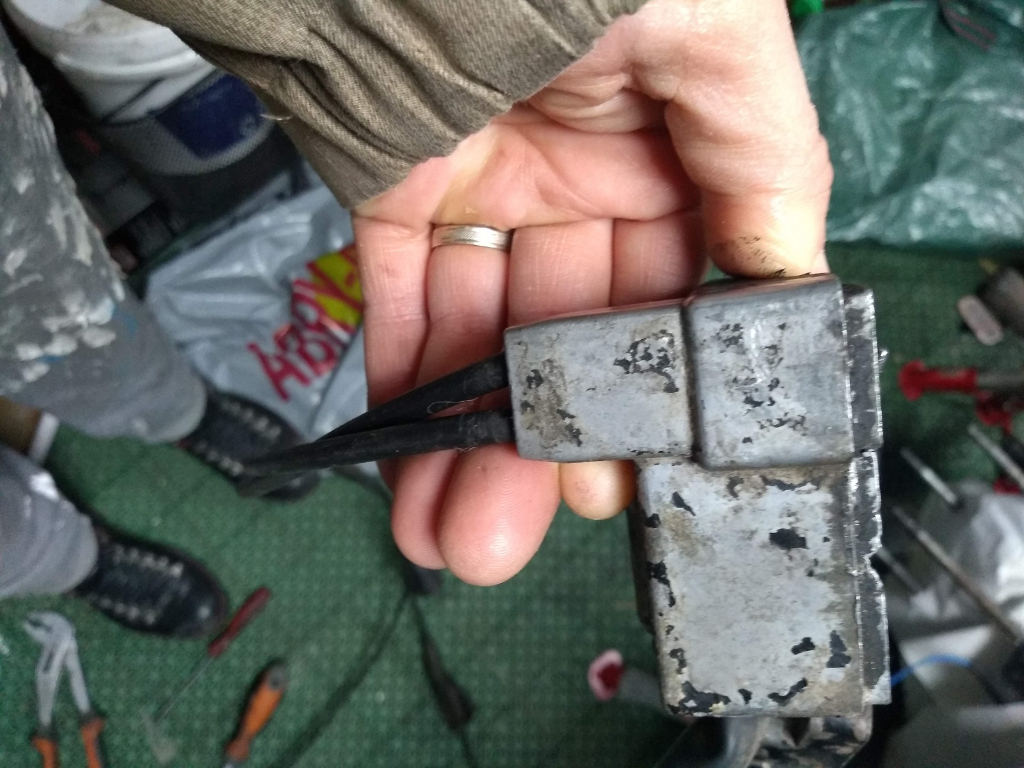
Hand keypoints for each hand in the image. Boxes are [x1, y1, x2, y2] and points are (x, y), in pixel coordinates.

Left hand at [354, 0, 831, 584]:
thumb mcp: (723, 42)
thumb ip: (764, 171)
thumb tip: (785, 291)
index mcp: (680, 152)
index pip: (675, 302)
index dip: (649, 398)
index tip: (626, 477)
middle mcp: (587, 179)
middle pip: (572, 341)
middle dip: (543, 446)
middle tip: (515, 538)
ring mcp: (489, 184)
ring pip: (482, 337)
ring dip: (463, 441)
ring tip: (451, 536)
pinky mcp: (399, 181)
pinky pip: (399, 292)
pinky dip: (401, 375)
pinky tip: (406, 458)